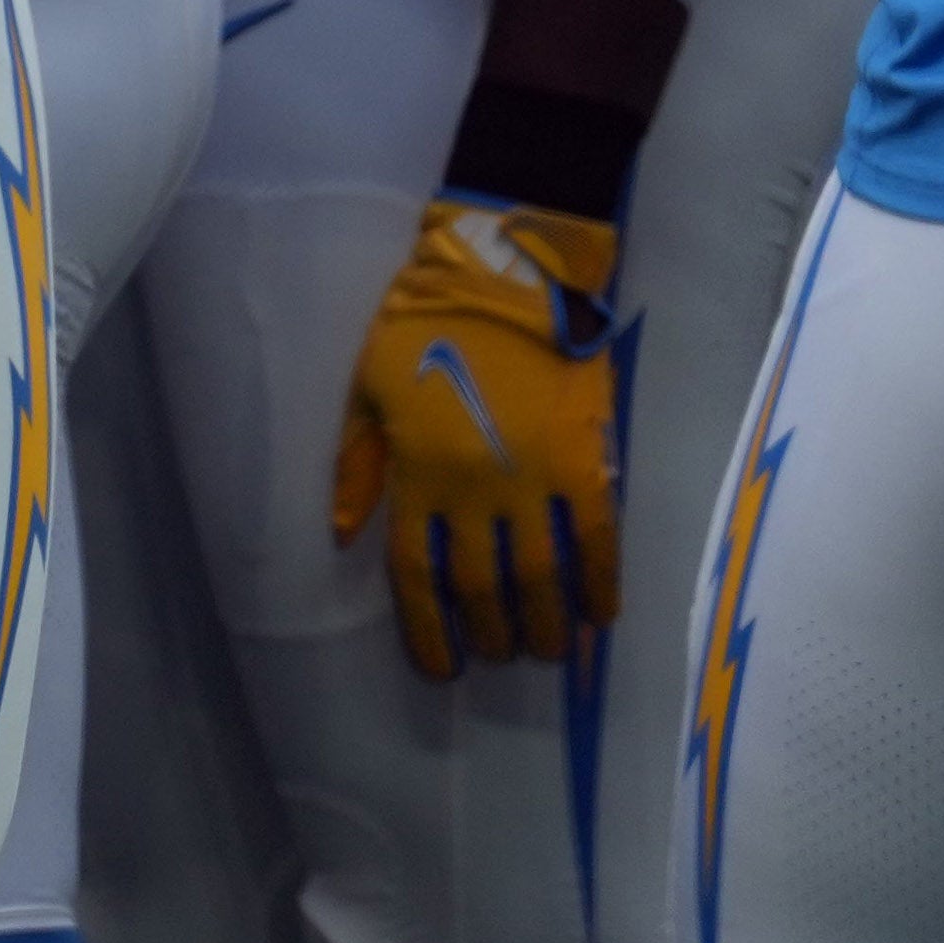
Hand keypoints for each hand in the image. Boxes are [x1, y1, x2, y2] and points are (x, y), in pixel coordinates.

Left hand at [325, 195, 627, 677]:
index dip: (429, 630)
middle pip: (481, 587)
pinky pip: (597, 539)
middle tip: (501, 657)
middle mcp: (473, 489)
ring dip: (545, 624)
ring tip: (548, 651)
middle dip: (491, 634)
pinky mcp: (584, 460)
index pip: (418, 574)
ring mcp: (532, 478)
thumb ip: (359, 465)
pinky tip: (601, 616)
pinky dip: (602, 583)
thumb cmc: (425, 326)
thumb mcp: (368, 390)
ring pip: (540, 576)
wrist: (502, 274)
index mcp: (417, 474)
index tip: (442, 668)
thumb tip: (341, 533)